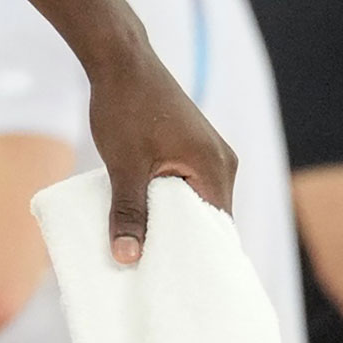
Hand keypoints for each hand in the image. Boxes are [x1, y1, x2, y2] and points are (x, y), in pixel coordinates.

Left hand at [83, 41, 233, 264]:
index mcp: (216, 169)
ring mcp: (207, 152)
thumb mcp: (124, 166)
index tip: (179, 283)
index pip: (217, 229)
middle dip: (182, 242)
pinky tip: (144, 217)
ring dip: (171, 221)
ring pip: (194, 201)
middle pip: (207, 217)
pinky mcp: (190, 145)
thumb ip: (128, 212)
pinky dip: (168, 201)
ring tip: (147, 251)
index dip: (198, 256)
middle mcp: (222, 162)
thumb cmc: (125, 108)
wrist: (120, 59)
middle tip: (157, 274)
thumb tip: (128, 258)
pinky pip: (186, 184)